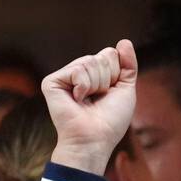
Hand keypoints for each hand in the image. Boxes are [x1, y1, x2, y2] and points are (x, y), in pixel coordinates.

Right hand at [43, 39, 137, 175]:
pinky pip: (76, 70)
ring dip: (96, 85)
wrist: (94, 139)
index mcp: (95, 74)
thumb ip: (128, 65)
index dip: (117, 74)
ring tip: (87, 101)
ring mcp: (64, 77)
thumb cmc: (110, 121)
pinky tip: (77, 100)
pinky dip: (83, 86)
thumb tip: (124, 41)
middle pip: (102, 56)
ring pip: (90, 61)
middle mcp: (79, 73)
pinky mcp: (52, 82)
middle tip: (98, 99)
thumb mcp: (127, 90)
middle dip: (107, 79)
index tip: (110, 94)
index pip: (111, 54)